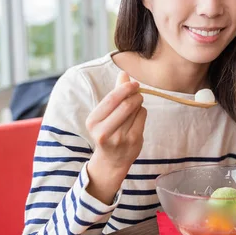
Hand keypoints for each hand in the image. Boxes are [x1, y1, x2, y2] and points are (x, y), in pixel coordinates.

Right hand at [85, 72, 146, 203]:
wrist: (111, 161)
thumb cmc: (108, 131)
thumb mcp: (105, 114)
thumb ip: (114, 94)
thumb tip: (124, 73)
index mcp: (93, 121)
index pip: (111, 99)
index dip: (125, 88)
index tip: (134, 83)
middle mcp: (104, 132)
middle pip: (126, 105)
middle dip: (135, 95)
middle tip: (138, 92)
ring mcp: (119, 138)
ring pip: (136, 110)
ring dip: (139, 103)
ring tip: (135, 105)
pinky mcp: (133, 141)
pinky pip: (142, 118)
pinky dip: (142, 112)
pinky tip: (137, 117)